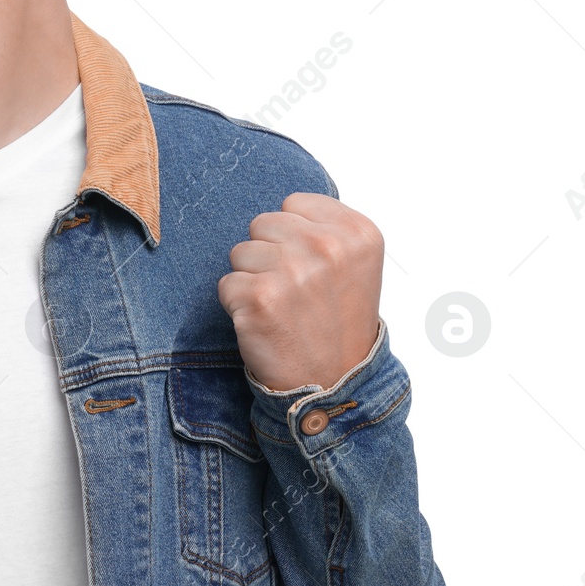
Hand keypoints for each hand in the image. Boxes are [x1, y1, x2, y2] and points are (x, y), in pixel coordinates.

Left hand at [217, 192, 382, 392]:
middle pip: (262, 223)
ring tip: (282, 307)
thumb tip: (281, 205)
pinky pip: (226, 282)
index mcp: (358, 233)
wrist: (333, 383)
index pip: (293, 202)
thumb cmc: (336, 319)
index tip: (313, 267)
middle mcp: (328, 247)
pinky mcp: (260, 297)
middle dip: (269, 254)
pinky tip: (266, 323)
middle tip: (294, 291)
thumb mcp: (355, 262)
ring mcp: (293, 271)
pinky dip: (238, 305)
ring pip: (240, 251)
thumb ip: (324, 226)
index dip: (293, 236)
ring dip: (252, 279)